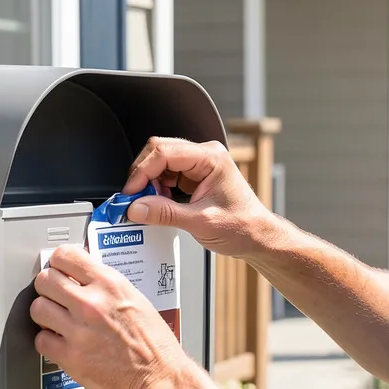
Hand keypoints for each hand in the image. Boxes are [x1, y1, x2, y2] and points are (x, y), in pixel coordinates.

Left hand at [31, 245, 193, 388]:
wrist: (158, 377)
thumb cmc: (152, 342)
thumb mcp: (135, 298)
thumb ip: (105, 285)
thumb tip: (81, 277)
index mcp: (109, 284)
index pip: (65, 256)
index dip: (58, 263)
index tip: (59, 269)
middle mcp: (91, 304)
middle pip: (45, 281)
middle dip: (48, 287)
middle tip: (55, 296)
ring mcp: (78, 331)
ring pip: (37, 308)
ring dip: (45, 314)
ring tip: (56, 319)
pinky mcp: (70, 357)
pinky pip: (41, 340)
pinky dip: (49, 341)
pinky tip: (61, 342)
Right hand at [121, 137, 270, 257]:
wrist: (258, 236)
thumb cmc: (242, 226)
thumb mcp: (200, 222)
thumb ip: (165, 214)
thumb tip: (136, 208)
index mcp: (211, 158)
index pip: (165, 153)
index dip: (142, 172)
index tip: (130, 193)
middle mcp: (205, 155)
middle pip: (159, 151)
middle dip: (143, 175)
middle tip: (133, 199)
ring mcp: (199, 164)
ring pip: (160, 163)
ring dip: (149, 183)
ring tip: (149, 204)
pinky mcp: (195, 176)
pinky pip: (167, 174)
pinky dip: (157, 188)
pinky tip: (158, 203)